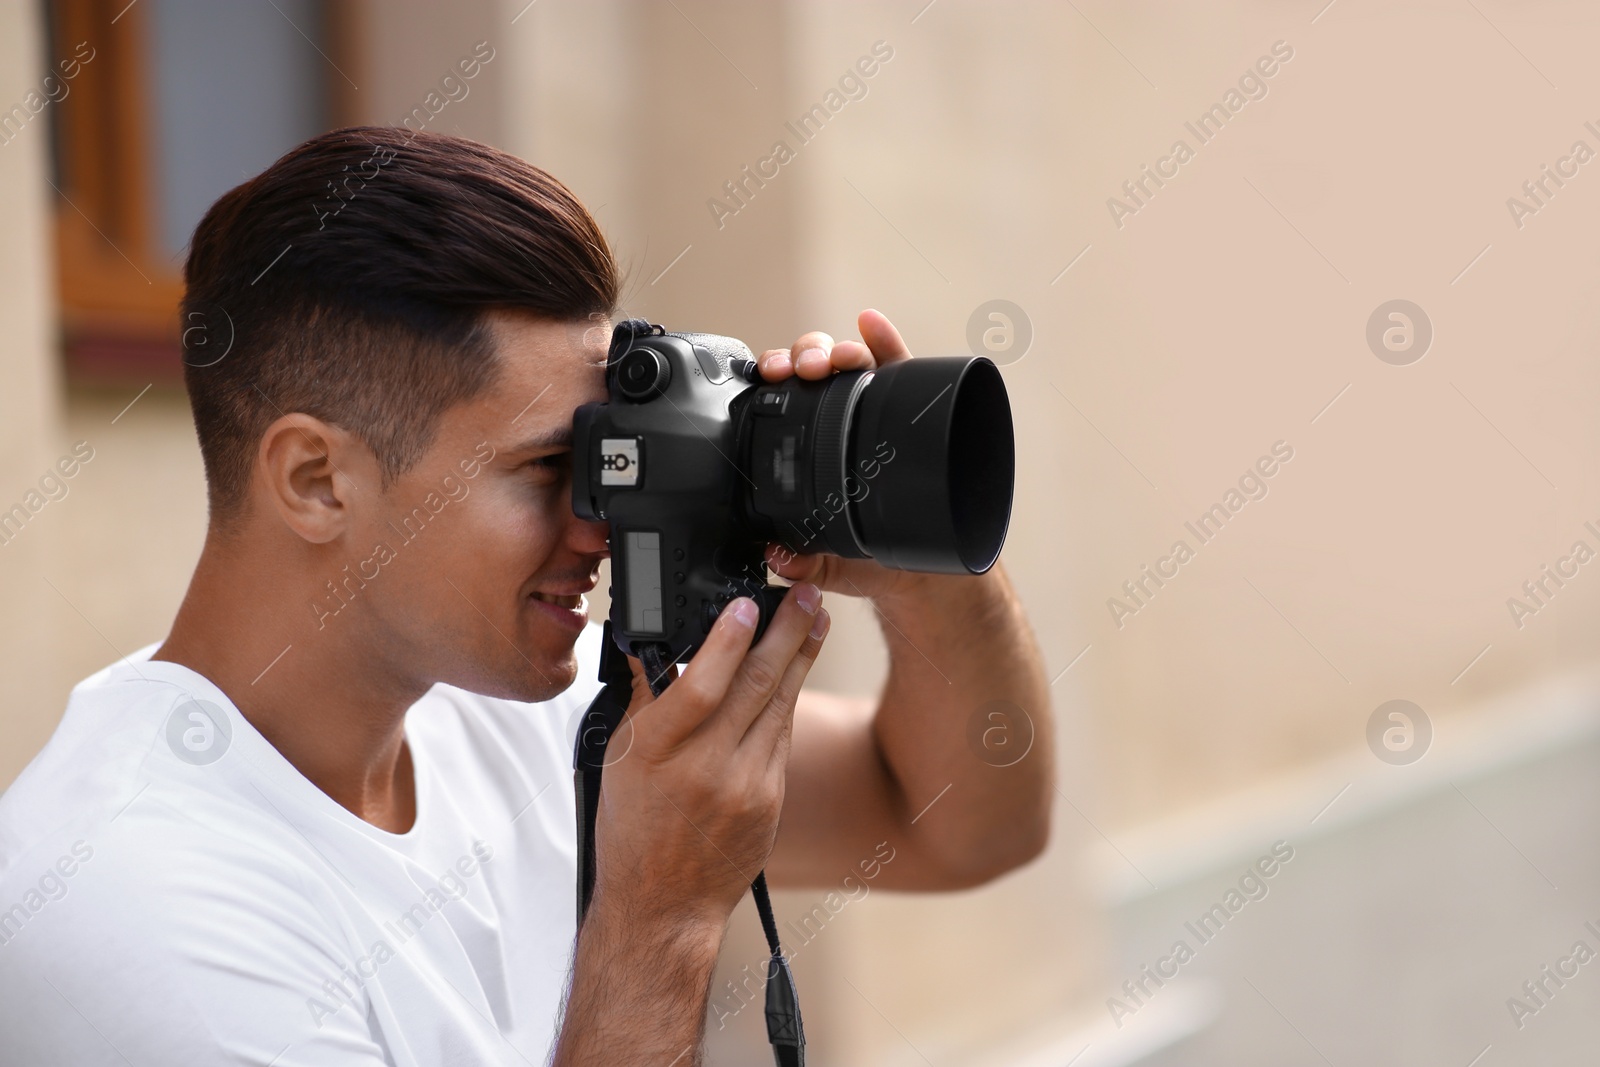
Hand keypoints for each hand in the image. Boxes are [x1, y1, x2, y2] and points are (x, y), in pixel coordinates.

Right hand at [589, 583, 830, 927]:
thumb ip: (643, 699)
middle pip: (755, 686)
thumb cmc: (633, 831)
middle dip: (787, 632)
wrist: (664, 906)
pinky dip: (788, 698)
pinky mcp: (771, 801)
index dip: (727, 642)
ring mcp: (745, 787)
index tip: (748, 605)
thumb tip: (653, 642)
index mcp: (657, 754)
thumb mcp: (620, 759)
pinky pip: (781, 736)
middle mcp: (704, 769)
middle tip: (807, 593)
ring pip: (779, 705)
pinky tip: (797, 669)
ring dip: (801, 656)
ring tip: (815, 617)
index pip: (701, 687)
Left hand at [755, 308, 926, 602]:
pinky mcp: (912, 409)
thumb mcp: (834, 566)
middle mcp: (838, 422)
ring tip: (836, 357)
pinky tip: (870, 323)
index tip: (767, 377)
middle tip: (802, 369)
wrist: (929, 573)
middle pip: (812, 370)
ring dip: (837, 349)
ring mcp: (874, 411)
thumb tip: (778, 557)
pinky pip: (898, 367)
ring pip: (849, 362)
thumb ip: (806, 562)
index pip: (783, 402)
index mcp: (809, 449)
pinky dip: (883, 339)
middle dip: (802, 357)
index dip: (772, 381)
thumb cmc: (877, 562)